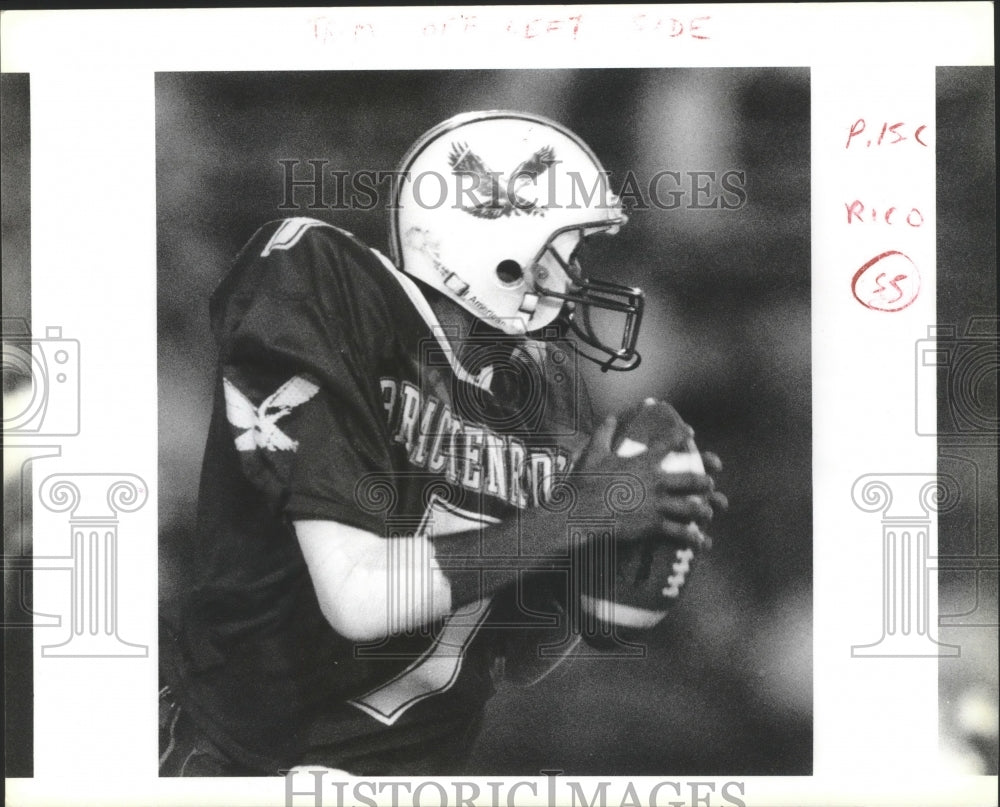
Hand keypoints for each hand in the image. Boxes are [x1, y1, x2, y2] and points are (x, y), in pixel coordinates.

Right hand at [573, 404, 725, 551]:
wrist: (580, 511)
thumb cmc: (585, 482)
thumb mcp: (594, 453)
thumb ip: (604, 432)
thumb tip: (611, 417)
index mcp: (643, 462)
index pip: (668, 443)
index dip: (682, 435)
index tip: (691, 433)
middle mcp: (655, 481)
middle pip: (690, 478)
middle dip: (703, 480)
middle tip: (710, 482)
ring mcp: (656, 503)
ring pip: (690, 506)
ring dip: (702, 509)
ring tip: (708, 511)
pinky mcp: (653, 524)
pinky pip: (678, 531)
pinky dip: (691, 536)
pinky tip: (699, 539)